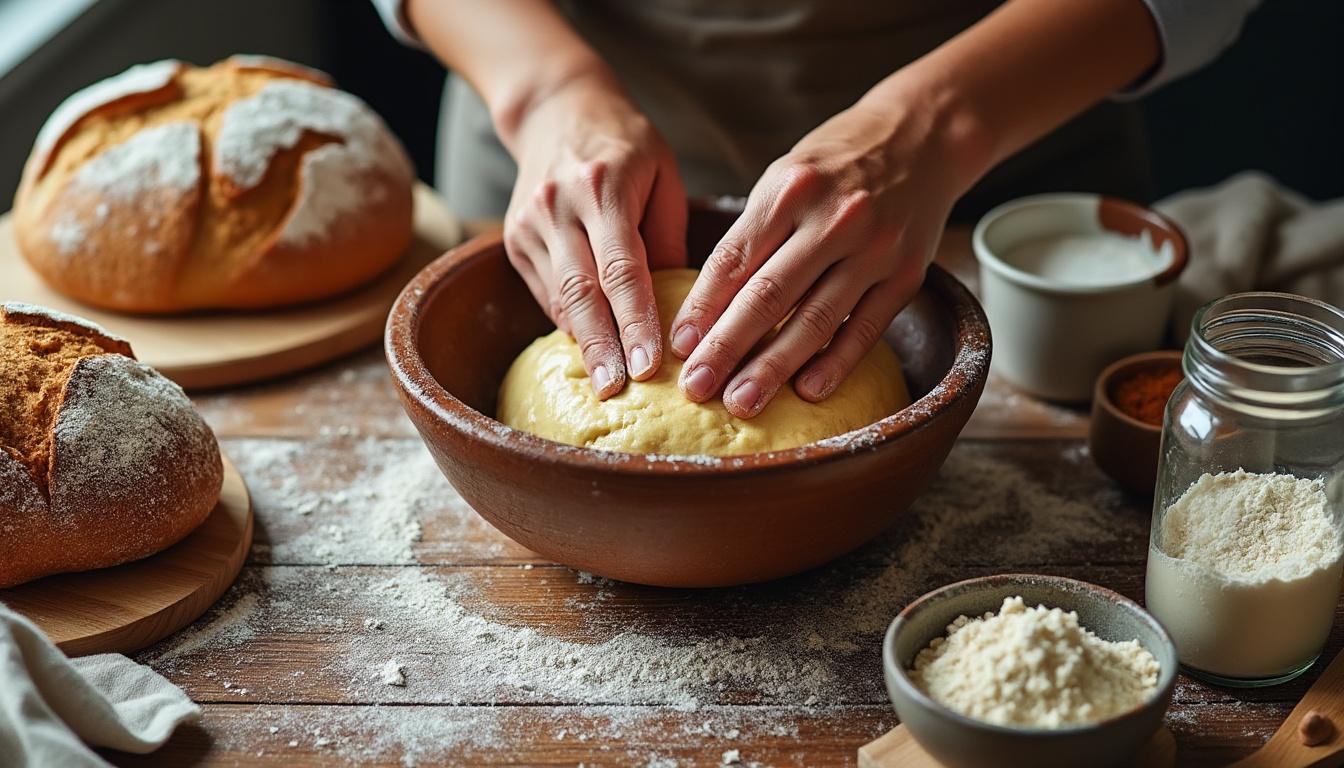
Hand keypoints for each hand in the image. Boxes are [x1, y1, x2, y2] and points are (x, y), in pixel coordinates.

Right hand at [503, 72, 687, 398]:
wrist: (556, 108)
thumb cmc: (625, 143)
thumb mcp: (663, 173)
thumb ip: (670, 235)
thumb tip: (681, 304)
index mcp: (603, 186)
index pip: (621, 267)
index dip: (635, 320)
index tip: (650, 365)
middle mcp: (557, 205)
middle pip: (581, 292)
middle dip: (602, 348)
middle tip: (620, 392)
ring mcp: (529, 224)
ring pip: (558, 298)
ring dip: (585, 345)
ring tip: (609, 385)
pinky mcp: (514, 239)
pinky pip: (546, 294)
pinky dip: (570, 324)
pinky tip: (592, 351)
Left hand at [670, 97, 974, 417]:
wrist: (922, 136)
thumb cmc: (836, 163)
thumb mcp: (785, 176)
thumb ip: (752, 233)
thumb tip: (707, 307)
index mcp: (790, 188)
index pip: (734, 259)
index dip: (702, 308)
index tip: (677, 346)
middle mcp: (834, 218)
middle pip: (768, 295)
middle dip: (726, 347)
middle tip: (696, 387)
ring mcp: (875, 248)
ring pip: (815, 319)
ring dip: (773, 367)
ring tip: (741, 402)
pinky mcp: (907, 274)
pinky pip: (865, 328)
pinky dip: (835, 363)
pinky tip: (807, 392)